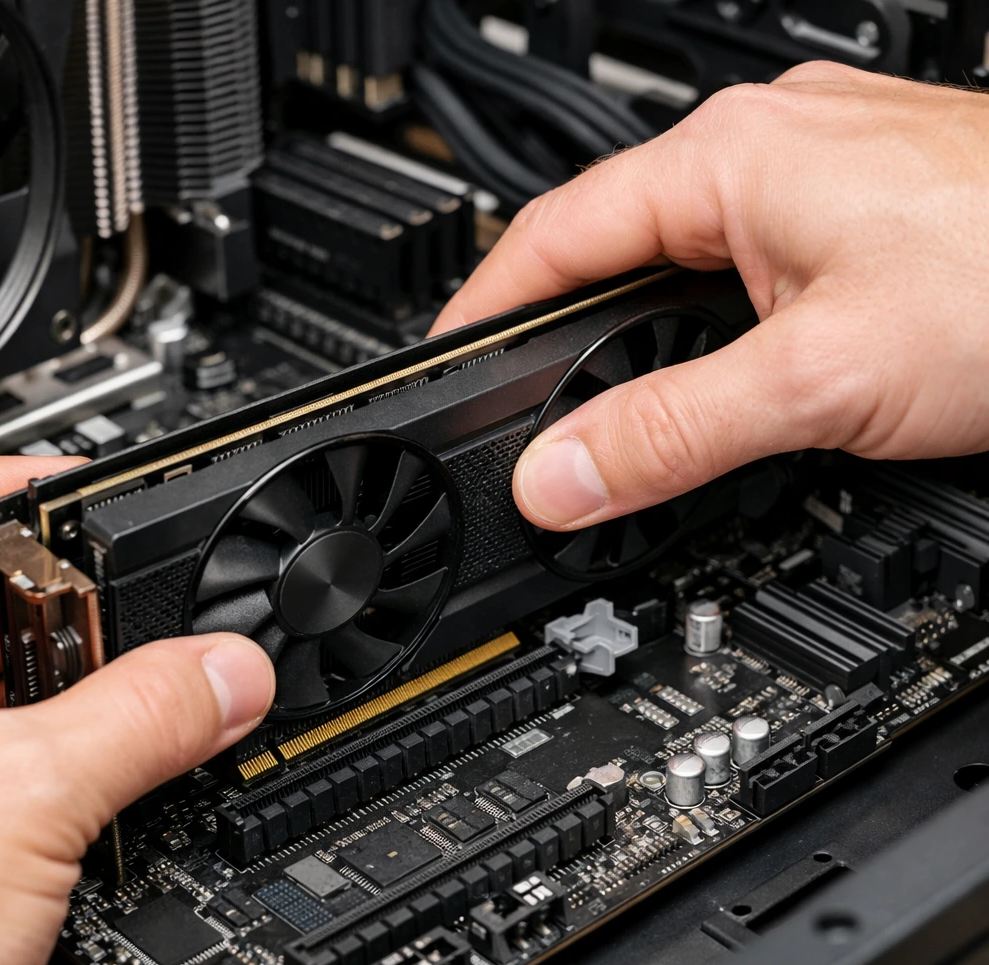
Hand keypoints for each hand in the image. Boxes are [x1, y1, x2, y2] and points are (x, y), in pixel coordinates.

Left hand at [0, 456, 275, 964]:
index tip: (106, 499)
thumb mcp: (19, 809)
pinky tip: (91, 750)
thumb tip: (234, 674)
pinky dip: (44, 731)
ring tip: (130, 683)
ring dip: (63, 671)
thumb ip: (143, 720)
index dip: (27, 489)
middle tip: (142, 608)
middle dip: (65, 595)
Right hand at [432, 63, 988, 530]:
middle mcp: (766, 150)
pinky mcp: (855, 221)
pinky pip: (740, 276)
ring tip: (616, 412)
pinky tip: (720, 379)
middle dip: (562, 337)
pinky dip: (707, 335)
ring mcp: (813, 181)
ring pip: (678, 269)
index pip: (553, 235)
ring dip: (639, 343)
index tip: (450, 366)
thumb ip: (674, 432)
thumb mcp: (820, 380)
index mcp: (732, 158)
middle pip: (611, 252)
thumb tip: (563, 475)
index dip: (487, 307)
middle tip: (531, 412)